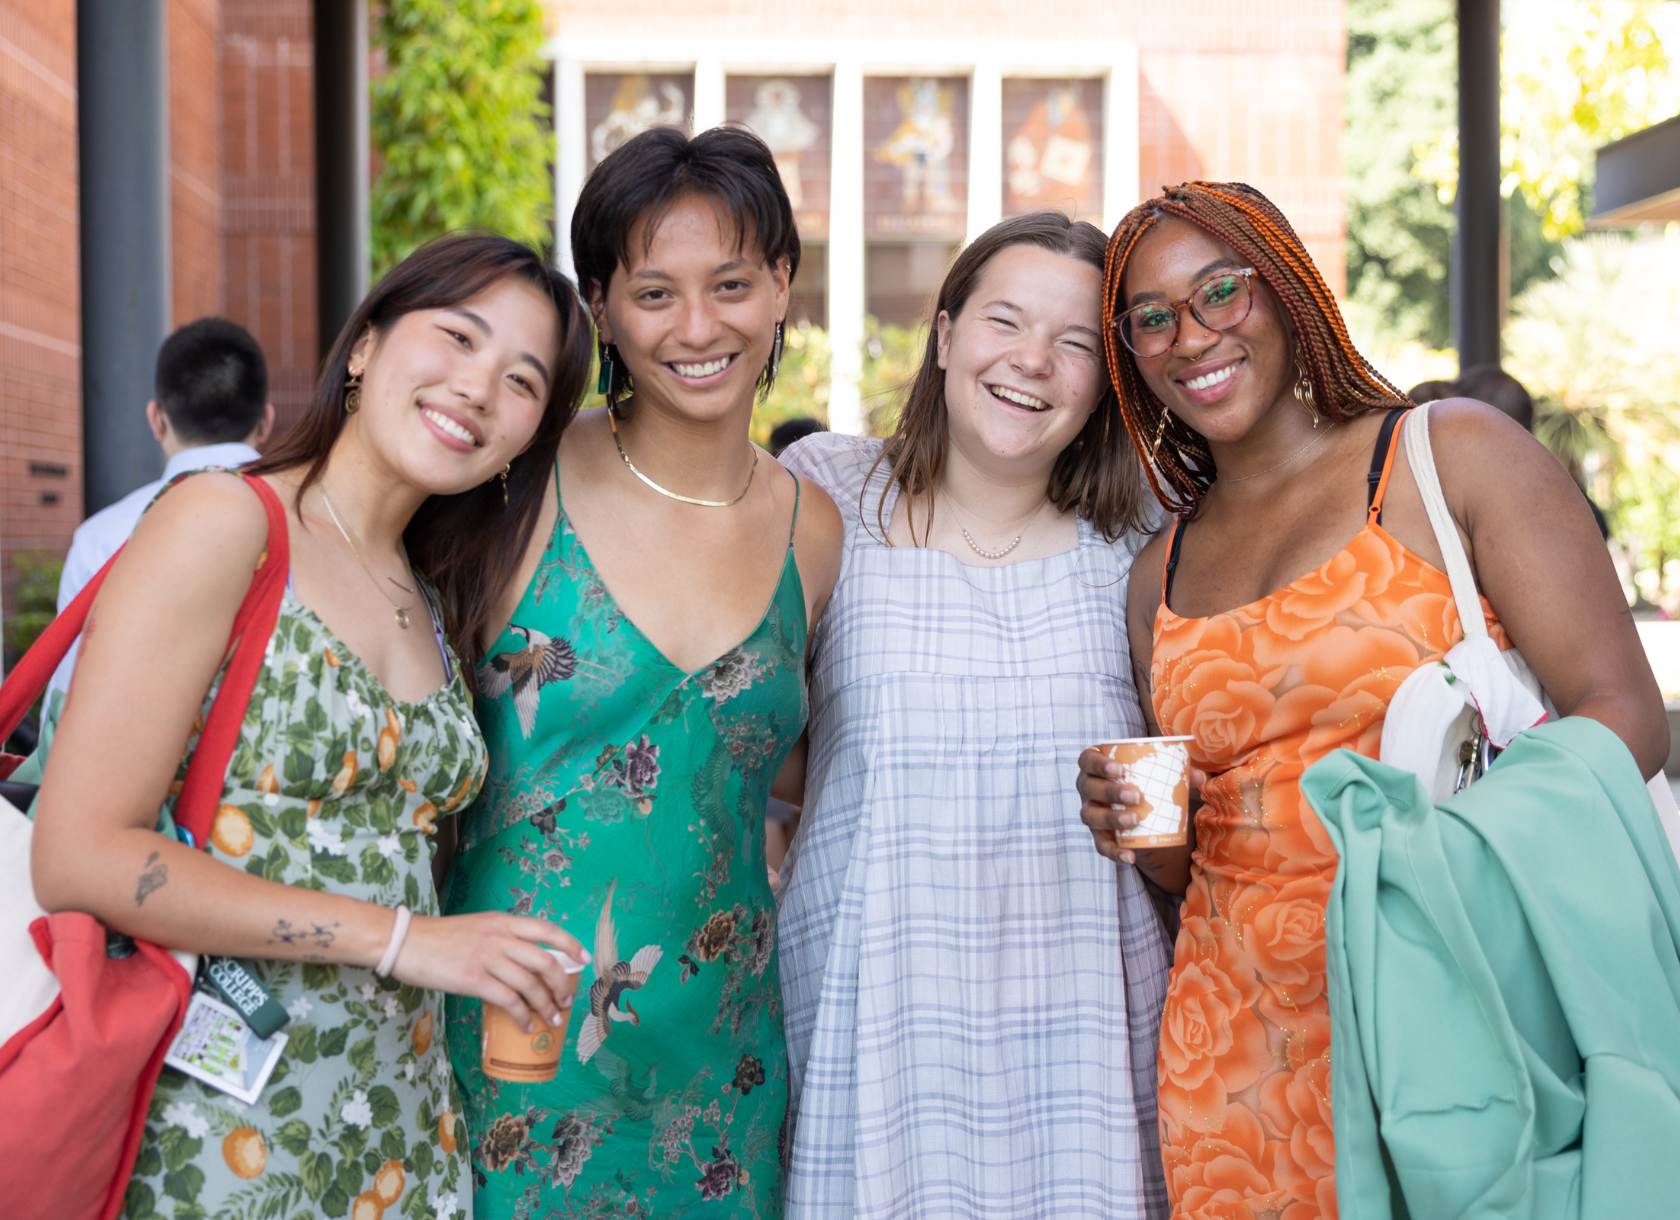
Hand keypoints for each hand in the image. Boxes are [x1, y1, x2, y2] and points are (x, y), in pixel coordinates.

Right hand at [392, 912, 589, 1032]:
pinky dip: (522, 1016)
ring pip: (530, 984)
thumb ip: (501, 939)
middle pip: (545, 961)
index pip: (547, 929)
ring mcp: (488, 957)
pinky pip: (508, 1000)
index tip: (583, 959)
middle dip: (561, 984)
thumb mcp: (477, 928)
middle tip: (566, 1001)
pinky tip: (526, 1026)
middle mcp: (500, 937)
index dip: (570, 944)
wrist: (406, 941)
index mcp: (503, 921)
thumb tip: (522, 963)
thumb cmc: (439, 938)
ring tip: (552, 1020)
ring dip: (546, 1006)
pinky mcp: (474, 979)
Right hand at [1076, 746, 1206, 865]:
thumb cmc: (1148, 785)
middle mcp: (1088, 789)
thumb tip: (1200, 777)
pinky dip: (1114, 851)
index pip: (1088, 759)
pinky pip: (1101, 845)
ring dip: (1111, 818)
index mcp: (1098, 767)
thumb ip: (1180, 774)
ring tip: (1135, 819)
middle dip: (1109, 790)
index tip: (1120, 768)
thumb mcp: (1162, 777)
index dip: (1098, 763)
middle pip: (1088, 786)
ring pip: (1091, 816)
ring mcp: (1091, 813)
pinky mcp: (1099, 836)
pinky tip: (1130, 856)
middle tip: (1136, 795)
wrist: (1145, 817)